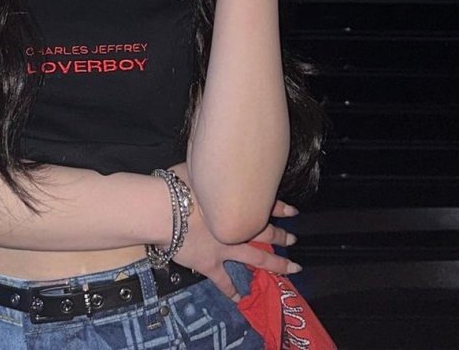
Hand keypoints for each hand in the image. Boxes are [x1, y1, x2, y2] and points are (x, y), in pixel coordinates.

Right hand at [167, 168, 300, 300]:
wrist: (164, 209)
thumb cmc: (179, 184)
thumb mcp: (198, 168)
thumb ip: (211, 172)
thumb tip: (211, 159)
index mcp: (234, 203)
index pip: (263, 205)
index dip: (279, 208)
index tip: (293, 211)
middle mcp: (235, 227)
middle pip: (265, 233)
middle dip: (281, 237)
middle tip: (294, 239)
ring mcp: (225, 248)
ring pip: (256, 258)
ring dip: (275, 264)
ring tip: (290, 268)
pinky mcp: (210, 264)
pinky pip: (224, 280)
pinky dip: (232, 290)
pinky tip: (240, 299)